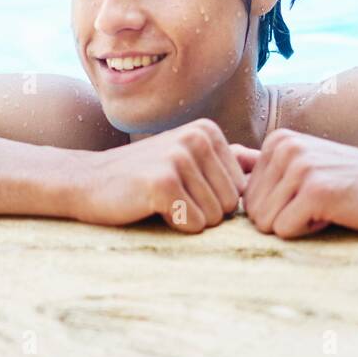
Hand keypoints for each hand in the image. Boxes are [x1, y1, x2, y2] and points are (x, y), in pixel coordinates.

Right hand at [71, 118, 251, 233]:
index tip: (183, 187)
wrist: (87, 181)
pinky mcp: (162, 182)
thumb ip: (228, 159)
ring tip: (161, 200)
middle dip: (202, 211)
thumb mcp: (187, 159)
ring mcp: (179, 157)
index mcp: (208, 131)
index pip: (240, 189)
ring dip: (187, 218)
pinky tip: (152, 207)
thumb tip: (270, 163)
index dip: (212, 199)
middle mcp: (197, 138)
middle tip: (170, 196)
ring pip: (214, 218)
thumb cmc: (142, 176)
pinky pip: (193, 225)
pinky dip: (174, 225)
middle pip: (230, 205)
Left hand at [236, 129, 357, 237]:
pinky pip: (285, 231)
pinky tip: (333, 213)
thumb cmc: (350, 179)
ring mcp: (300, 167)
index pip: (245, 197)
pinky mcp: (317, 191)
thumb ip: (262, 162)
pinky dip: (309, 231)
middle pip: (252, 212)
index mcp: (277, 141)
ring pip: (266, 224)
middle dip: (283, 218)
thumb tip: (225, 157)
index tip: (308, 192)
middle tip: (318, 202)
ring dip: (297, 225)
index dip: (278, 206)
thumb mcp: (303, 163)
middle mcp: (284, 148)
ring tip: (325, 206)